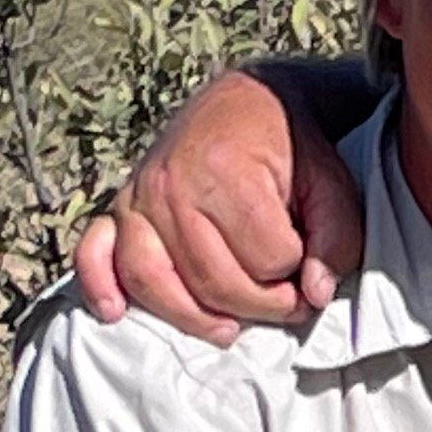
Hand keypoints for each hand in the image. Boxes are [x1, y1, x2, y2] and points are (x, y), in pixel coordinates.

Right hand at [73, 70, 364, 341]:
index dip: (295, 275)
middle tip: (284, 302)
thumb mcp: (333, 185)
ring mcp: (139, 198)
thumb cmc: (293, 150)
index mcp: (228, 173)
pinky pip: (95, 254)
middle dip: (259, 306)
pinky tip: (117, 313)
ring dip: (196, 317)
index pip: (266, 260)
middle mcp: (173, 185)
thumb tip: (316, 293)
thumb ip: (336, 240)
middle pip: (213, 280)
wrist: (247, 102)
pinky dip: (100, 286)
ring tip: (228, 329)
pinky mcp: (119, 209)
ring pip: (156, 282)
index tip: (306, 268)